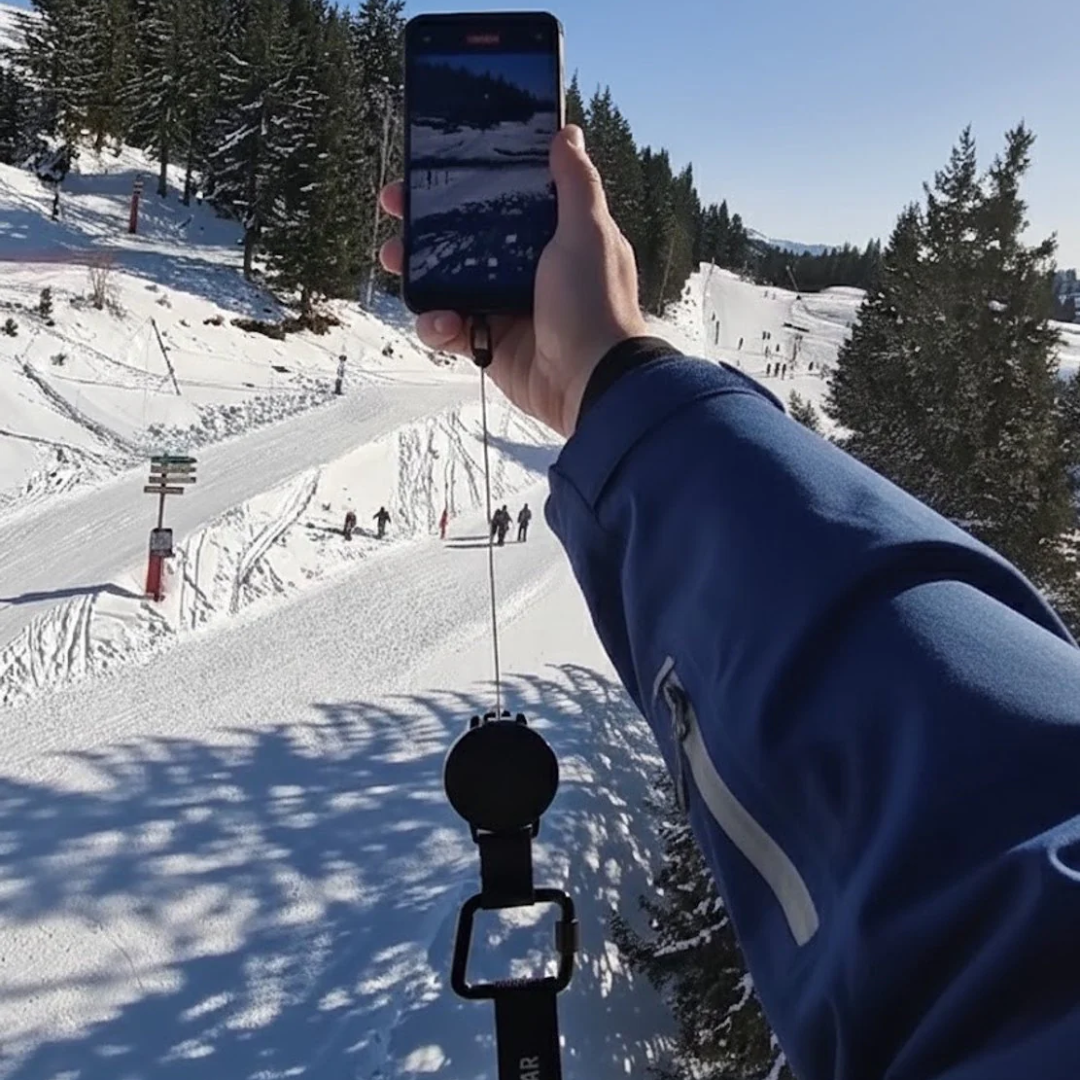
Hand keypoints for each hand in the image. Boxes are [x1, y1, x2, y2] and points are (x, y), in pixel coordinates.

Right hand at [379, 125, 647, 437]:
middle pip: (463, 237)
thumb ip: (576, 183)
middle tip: (395, 207)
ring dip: (417, 271)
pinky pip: (448, 329)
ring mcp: (504, 308)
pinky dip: (437, 325)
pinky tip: (444, 322)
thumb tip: (568, 133)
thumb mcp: (589, 232)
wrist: (592, 382)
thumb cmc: (595, 303)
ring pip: (446, 282)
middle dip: (425, 222)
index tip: (433, 165)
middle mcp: (525, 269)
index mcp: (551, 237)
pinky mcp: (489, 345)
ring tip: (397, 259)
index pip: (501, 200)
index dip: (467, 183)